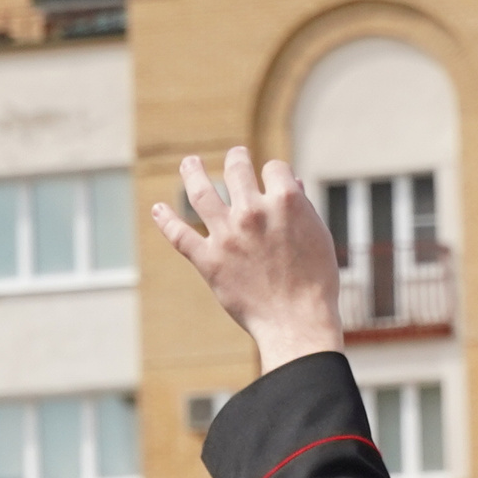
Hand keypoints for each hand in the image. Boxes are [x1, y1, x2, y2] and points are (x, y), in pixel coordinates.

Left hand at [154, 147, 345, 374]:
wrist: (298, 322)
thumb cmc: (316, 283)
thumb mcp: (319, 237)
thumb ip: (302, 209)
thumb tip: (293, 185)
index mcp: (285, 200)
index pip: (274, 169)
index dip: (275, 176)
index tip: (274, 185)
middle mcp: (252, 211)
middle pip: (236, 169)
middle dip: (236, 158)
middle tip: (235, 156)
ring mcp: (227, 235)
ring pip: (200, 191)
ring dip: (192, 172)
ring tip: (189, 163)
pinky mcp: (209, 261)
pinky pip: (180, 236)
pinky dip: (166, 220)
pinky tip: (158, 209)